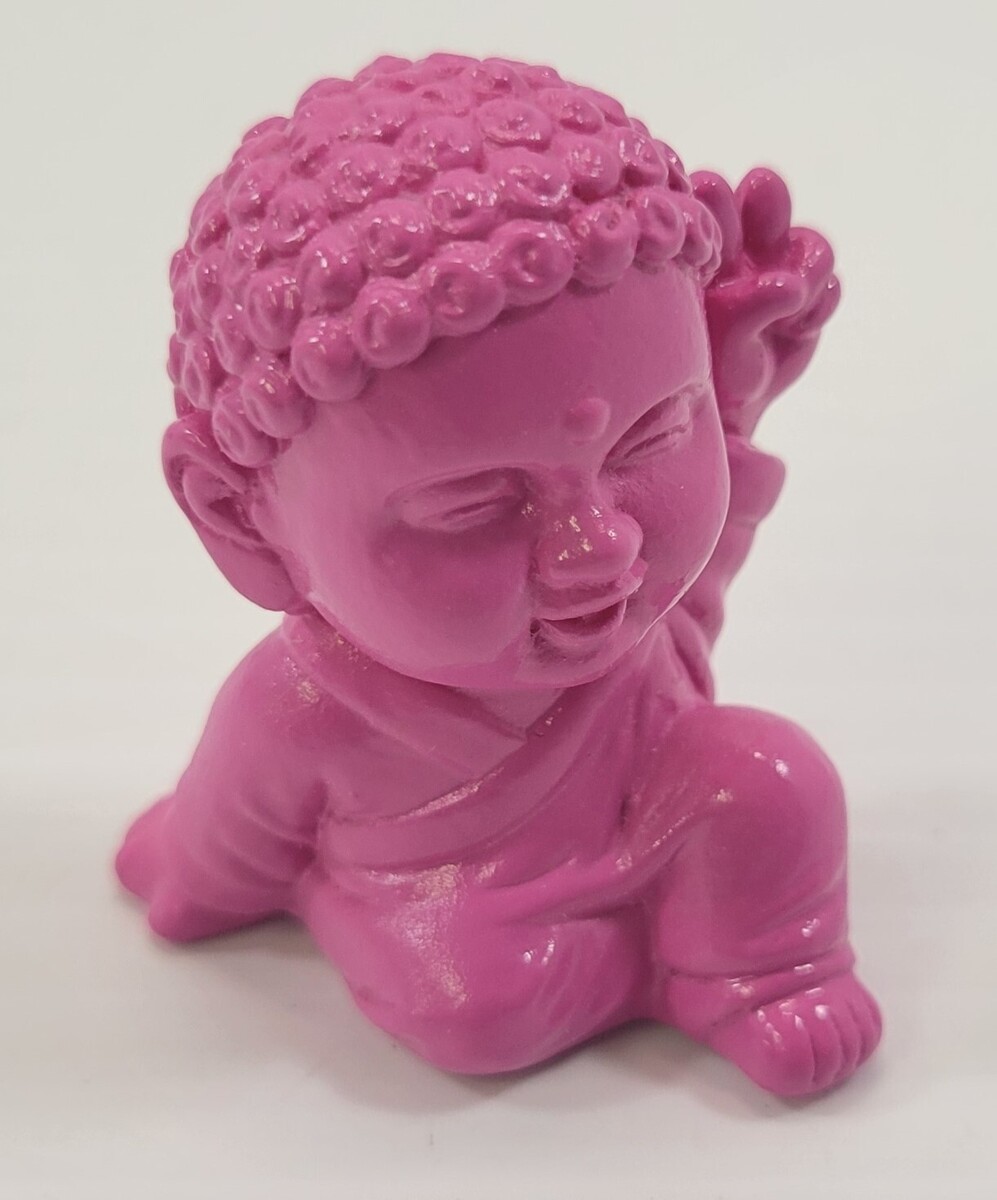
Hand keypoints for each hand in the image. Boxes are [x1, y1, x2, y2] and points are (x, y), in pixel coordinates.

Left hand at [692, 168, 839, 437]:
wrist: (737, 403)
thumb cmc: (711, 366)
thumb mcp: (722, 335)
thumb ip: (750, 305)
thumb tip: (791, 286)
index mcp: (705, 249)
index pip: (710, 199)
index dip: (719, 200)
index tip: (714, 205)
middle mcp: (742, 248)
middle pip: (765, 197)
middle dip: (771, 204)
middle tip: (765, 216)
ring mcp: (780, 268)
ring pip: (810, 243)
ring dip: (809, 270)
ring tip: (791, 309)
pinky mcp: (811, 294)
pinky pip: (829, 284)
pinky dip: (821, 304)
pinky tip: (799, 329)